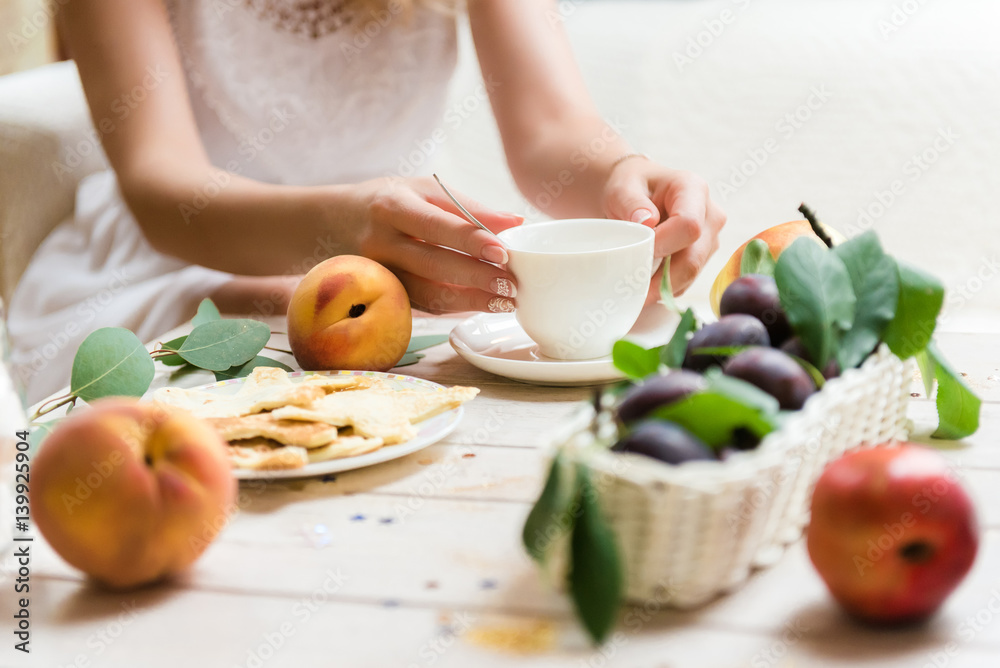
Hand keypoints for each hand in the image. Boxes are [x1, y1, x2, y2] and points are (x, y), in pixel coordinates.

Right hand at [351, 177, 522, 313]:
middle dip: (477, 277)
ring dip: (471, 301)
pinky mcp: (383, 294)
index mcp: (392, 207)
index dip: (471, 240)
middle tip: (512, 285)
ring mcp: (378, 273)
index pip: (436, 226)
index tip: (503, 252)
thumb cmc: (389, 201)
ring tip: (505, 302)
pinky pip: (423, 305)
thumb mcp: (423, 191)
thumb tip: (516, 222)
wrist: (333, 222)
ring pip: (428, 293)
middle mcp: (380, 242)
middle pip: (434, 264)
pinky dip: (455, 307)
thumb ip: (468, 208)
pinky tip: (482, 304)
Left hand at [603, 159, 726, 295]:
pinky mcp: (702, 257)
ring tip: (633, 284)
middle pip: (694, 258)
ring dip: (661, 286)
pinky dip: (664, 287)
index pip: (688, 226)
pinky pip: (686, 281)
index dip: (663, 244)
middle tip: (631, 287)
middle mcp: (710, 215)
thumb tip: (647, 222)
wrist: (635, 194)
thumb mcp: (622, 188)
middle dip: (661, 278)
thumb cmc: (630, 187)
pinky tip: (645, 281)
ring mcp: (710, 238)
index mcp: (693, 190)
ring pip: (691, 274)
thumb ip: (631, 203)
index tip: (638, 249)